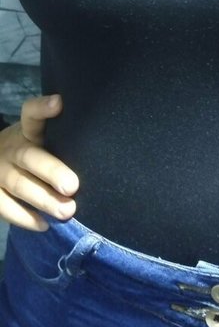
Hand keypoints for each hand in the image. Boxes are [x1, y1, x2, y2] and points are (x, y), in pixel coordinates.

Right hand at [0, 95, 78, 230]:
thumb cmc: (35, 149)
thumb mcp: (43, 137)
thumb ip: (63, 138)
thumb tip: (101, 152)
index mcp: (26, 131)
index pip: (31, 114)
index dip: (42, 108)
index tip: (59, 103)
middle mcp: (12, 148)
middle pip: (29, 157)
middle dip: (51, 171)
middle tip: (72, 186)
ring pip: (18, 184)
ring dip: (42, 199)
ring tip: (67, 211)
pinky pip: (4, 207)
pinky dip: (24, 217)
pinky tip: (44, 224)